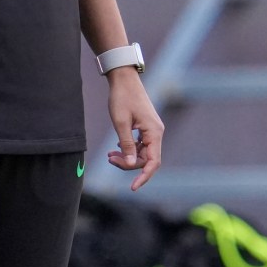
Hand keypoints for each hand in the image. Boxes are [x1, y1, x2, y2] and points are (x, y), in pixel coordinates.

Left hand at [104, 68, 163, 190]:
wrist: (123, 78)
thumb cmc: (121, 98)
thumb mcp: (120, 122)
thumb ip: (127, 145)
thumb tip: (131, 164)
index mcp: (154, 132)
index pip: (153, 162)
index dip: (144, 177)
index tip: (133, 188)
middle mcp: (156, 132)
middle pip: (146, 159)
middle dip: (128, 163)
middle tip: (109, 159)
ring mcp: (152, 130)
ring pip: (142, 152)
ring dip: (127, 156)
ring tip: (110, 155)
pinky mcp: (146, 127)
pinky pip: (140, 145)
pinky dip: (129, 148)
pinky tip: (117, 148)